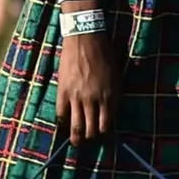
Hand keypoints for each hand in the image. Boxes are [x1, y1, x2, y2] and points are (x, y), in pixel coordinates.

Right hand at [56, 29, 119, 144]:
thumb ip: (113, 95)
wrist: (86, 37)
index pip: (107, 125)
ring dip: (77, 137)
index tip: (103, 136)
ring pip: (76, 126)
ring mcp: (77, 97)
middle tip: (90, 141)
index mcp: (110, 96)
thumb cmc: (105, 53)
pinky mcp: (63, 91)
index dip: (105, 134)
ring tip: (77, 142)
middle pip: (92, 130)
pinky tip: (65, 124)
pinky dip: (63, 122)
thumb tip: (110, 112)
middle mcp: (94, 100)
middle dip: (92, 138)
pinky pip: (61, 114)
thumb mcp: (116, 75)